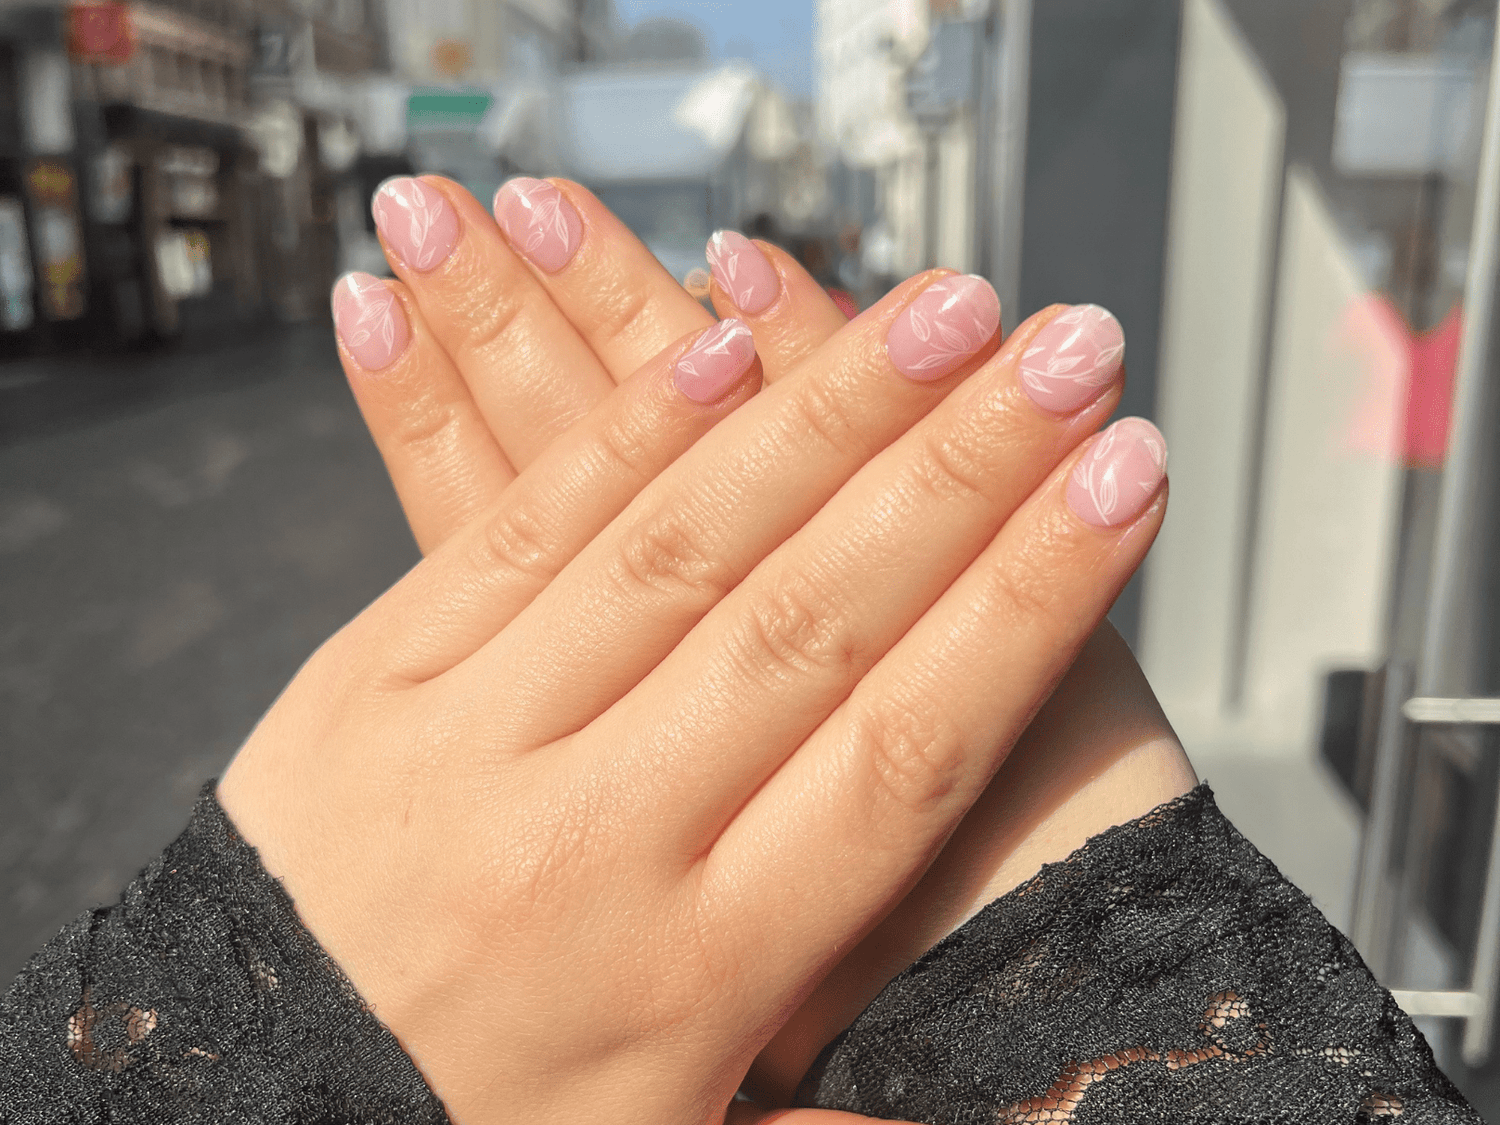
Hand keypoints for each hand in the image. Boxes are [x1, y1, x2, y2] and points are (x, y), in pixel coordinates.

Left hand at [316, 175, 1190, 1110]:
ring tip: (937, 318)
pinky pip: (515, 526)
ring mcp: (473, 740)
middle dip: (959, 471)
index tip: (1124, 484)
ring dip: (819, 412)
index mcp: (697, 970)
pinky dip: (630, 430)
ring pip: (680, 546)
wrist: (207, 1117)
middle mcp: (595, 839)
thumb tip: (974, 1110)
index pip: (904, 750)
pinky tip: (719, 336)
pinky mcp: (372, 677)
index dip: (1029, 603)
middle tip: (1065, 350)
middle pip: (813, 618)